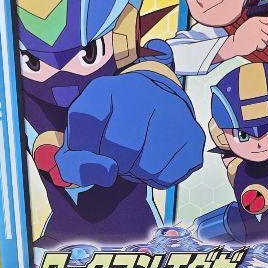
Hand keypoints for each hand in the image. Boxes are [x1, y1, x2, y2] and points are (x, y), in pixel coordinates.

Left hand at [54, 71, 204, 189]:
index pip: (85, 123)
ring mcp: (172, 112)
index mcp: (106, 89)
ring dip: (138, 172)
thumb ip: (75, 162)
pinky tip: (157, 160)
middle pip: (121, 147)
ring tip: (139, 156)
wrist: (153, 109)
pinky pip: (168, 177)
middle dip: (115, 162)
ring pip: (147, 167)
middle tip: (120, 154)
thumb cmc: (110, 129)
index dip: (83, 146)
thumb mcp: (82, 140)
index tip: (91, 144)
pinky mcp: (193, 136)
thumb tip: (105, 174)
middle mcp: (142, 92)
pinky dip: (158, 178)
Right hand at [225, 16, 267, 58]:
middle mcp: (256, 25)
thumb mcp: (249, 24)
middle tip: (263, 38)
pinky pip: (264, 45)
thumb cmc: (243, 35)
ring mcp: (256, 34)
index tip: (265, 31)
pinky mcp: (255, 42)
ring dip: (265, 42)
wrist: (234, 44)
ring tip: (259, 43)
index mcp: (255, 20)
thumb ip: (259, 24)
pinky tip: (257, 47)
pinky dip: (261, 47)